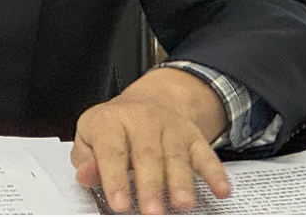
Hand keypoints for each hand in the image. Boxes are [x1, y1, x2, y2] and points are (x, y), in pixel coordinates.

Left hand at [71, 67, 230, 214]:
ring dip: (181, 182)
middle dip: (151, 186)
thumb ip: (85, 159)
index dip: (115, 178)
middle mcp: (143, 120)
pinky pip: (206, 154)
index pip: (113, 151)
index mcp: (111, 121)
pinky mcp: (193, 136)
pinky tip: (220, 190)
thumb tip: (86, 175)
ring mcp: (171, 128)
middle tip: (152, 212)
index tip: (119, 203)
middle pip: (148, 155)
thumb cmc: (115, 128)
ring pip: (177, 156)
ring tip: (183, 205)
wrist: (150, 99)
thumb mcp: (89, 136)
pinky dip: (215, 173)